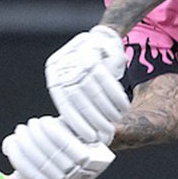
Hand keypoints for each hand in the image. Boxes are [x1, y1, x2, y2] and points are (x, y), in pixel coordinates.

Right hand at [2, 115, 113, 178]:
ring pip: (54, 154)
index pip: (33, 178)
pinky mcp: (93, 158)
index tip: (12, 143)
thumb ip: (27, 152)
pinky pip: (68, 146)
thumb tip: (7, 149)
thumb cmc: (67, 140)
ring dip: (38, 136)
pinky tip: (45, 122)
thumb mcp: (45, 148)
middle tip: (21, 129)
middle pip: (44, 164)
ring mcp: (83, 173)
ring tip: (32, 123)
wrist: (95, 132)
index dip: (19, 160)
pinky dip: (53, 132)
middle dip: (27, 145)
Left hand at [45, 24, 127, 143]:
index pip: (65, 105)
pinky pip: (105, 77)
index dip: (78, 123)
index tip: (90, 137)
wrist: (102, 40)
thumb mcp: (81, 87)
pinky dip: (115, 95)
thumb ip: (80, 107)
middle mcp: (62, 64)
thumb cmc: (92, 71)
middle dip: (94, 118)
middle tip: (106, 132)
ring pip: (92, 88)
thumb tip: (83, 138)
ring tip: (116, 119)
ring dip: (107, 108)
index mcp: (54, 76)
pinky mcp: (93, 48)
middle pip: (77, 96)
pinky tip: (123, 107)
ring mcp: (76, 54)